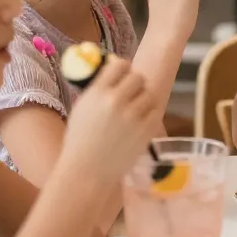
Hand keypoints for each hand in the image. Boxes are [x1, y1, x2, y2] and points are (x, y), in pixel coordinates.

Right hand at [60, 56, 160, 182]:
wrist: (87, 171)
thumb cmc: (80, 141)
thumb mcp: (82, 108)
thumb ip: (99, 90)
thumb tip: (115, 74)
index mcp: (97, 92)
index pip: (119, 65)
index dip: (123, 69)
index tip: (123, 76)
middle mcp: (115, 100)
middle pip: (138, 77)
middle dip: (135, 85)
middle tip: (131, 95)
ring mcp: (133, 116)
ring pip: (149, 94)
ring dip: (144, 100)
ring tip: (135, 111)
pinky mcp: (146, 130)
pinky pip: (156, 111)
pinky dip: (150, 114)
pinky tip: (140, 121)